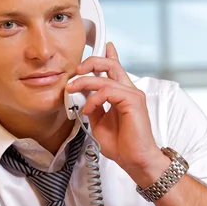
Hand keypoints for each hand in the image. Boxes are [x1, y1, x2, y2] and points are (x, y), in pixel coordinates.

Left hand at [66, 42, 168, 186]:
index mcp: (122, 94)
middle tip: (76, 70)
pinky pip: (108, 91)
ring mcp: (132, 95)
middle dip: (91, 62)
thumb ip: (93, 107)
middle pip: (111, 65)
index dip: (109, 55)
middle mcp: (129, 91)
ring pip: (106, 77)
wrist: (134, 159)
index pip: (116, 69)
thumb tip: (83, 96)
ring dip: (84, 82)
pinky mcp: (133, 102)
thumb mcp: (99, 123)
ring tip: (71, 90)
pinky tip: (87, 109)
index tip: (102, 46)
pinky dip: (94, 99)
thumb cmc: (122, 145)